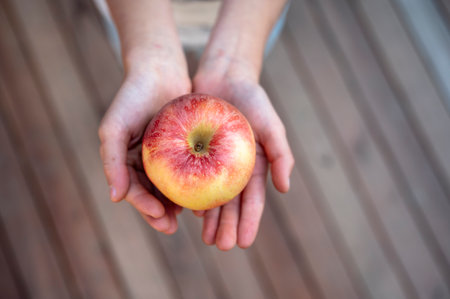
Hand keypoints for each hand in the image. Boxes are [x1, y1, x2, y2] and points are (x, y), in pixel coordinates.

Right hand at [98, 59, 190, 233]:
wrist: (159, 70)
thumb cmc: (132, 97)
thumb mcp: (114, 127)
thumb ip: (111, 161)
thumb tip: (115, 198)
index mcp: (127, 162)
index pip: (134, 191)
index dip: (144, 207)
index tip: (159, 217)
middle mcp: (146, 163)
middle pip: (153, 195)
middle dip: (161, 214)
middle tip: (172, 227)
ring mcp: (167, 156)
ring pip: (173, 186)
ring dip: (179, 203)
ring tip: (192, 215)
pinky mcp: (186, 147)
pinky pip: (191, 169)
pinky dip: (196, 182)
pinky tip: (206, 192)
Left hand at [192, 57, 294, 249]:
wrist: (224, 77)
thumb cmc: (252, 99)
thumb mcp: (271, 125)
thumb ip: (281, 154)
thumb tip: (285, 189)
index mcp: (254, 167)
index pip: (253, 201)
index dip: (250, 222)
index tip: (243, 243)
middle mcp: (234, 169)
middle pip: (232, 205)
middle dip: (228, 227)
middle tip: (221, 246)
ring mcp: (215, 163)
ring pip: (212, 197)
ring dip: (210, 220)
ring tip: (206, 239)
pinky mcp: (195, 153)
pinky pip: (194, 179)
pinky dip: (193, 196)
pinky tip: (189, 212)